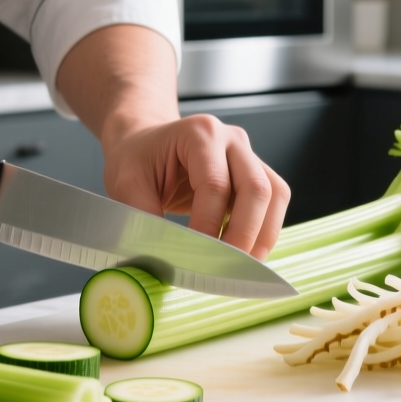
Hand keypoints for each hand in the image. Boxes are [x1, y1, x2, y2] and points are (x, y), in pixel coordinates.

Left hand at [101, 115, 290, 258]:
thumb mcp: (125, 183)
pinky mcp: (256, 173)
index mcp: (199, 133)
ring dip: (263, 234)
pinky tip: (247, 251)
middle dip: (244, 234)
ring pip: (275, 194)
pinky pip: (274, 201)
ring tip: (243, 265)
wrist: (145, 144)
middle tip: (225, 268)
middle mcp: (231, 139)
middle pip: (256, 188)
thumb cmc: (137, 159)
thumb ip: (141, 216)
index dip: (209, 225)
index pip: (215, 184)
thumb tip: (161, 255)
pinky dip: (265, 230)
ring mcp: (248, 155)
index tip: (195, 257)